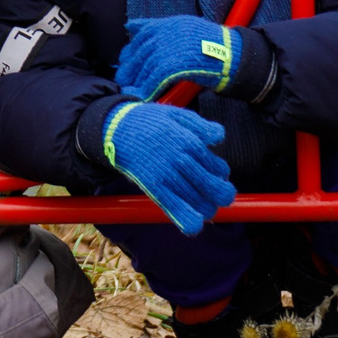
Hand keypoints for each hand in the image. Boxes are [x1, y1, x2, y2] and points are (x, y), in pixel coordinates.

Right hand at [101, 101, 236, 234]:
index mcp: (191, 142)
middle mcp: (183, 161)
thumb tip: (219, 137)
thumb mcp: (176, 114)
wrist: (116, 129)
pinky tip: (193, 223)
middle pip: (217, 190)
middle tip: (212, 192)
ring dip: (207, 208)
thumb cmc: (148, 122)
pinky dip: (189, 221)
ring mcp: (169, 176)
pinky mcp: (154, 188)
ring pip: (203, 204)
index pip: (220, 169)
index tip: (212, 174)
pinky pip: (178, 210)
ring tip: (200, 202)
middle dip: (221, 195)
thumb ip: (201, 125)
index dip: (221, 175)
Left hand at [117, 16, 244, 100]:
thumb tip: (129, 26)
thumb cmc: (210, 43)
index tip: (125, 60)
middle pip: (142, 52)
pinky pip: (156, 78)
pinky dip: (147, 88)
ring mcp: (171, 48)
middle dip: (130, 67)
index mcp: (168, 24)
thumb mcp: (182, 28)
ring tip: (128, 89)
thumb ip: (155, 26)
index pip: (142, 36)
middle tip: (122, 78)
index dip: (131, 50)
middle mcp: (167, 34)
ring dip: (136, 80)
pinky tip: (141, 96)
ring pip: (147, 67)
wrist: (232, 56)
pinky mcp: (176, 64)